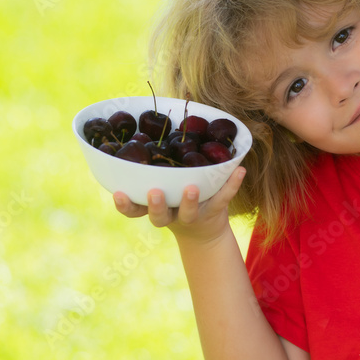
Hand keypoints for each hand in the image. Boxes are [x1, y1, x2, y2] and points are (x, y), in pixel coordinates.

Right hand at [113, 166, 246, 243]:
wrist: (204, 233)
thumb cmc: (175, 201)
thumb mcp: (161, 186)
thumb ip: (152, 167)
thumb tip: (143, 127)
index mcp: (153, 207)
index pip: (134, 209)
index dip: (125, 204)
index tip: (119, 193)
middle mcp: (171, 215)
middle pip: (159, 216)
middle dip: (156, 205)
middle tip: (155, 192)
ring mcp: (193, 215)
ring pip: (188, 212)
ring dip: (189, 200)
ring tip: (192, 188)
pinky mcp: (214, 210)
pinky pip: (223, 197)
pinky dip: (232, 184)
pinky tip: (240, 170)